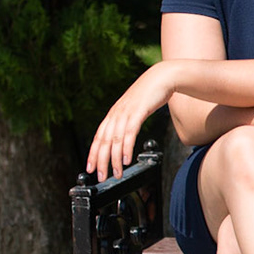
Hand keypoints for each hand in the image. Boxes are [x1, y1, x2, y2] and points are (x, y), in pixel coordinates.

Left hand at [87, 62, 174, 179]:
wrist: (162, 77)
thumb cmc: (150, 93)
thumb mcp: (134, 108)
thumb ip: (127, 120)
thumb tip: (123, 134)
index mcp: (114, 114)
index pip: (98, 137)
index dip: (93, 153)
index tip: (90, 168)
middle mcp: (116, 113)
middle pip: (103, 141)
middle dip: (101, 161)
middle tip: (102, 176)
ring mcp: (126, 112)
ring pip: (115, 140)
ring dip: (114, 159)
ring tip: (116, 173)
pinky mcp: (138, 111)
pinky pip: (129, 133)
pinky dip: (126, 147)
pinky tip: (125, 159)